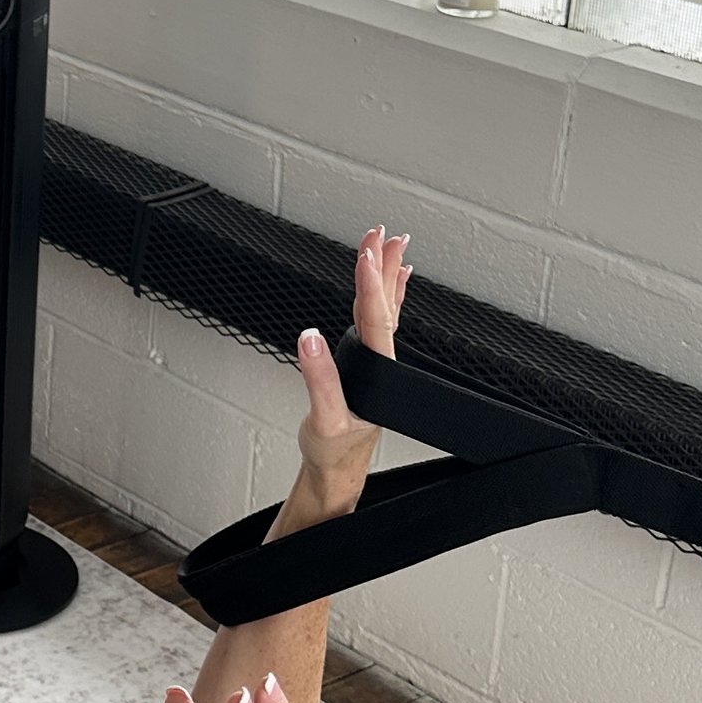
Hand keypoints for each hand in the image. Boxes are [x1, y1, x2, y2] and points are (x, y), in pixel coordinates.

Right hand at [293, 225, 409, 497]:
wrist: (339, 469)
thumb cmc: (333, 450)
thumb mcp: (323, 420)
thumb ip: (318, 380)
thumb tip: (309, 339)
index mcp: (374, 371)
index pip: (375, 318)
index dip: (371, 284)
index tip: (367, 253)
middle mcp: (381, 362)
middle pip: (384, 305)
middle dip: (383, 266)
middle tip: (381, 233)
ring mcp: (376, 360)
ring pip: (385, 309)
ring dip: (387, 275)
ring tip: (391, 244)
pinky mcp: (366, 364)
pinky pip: (381, 321)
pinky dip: (387, 296)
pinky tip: (392, 280)